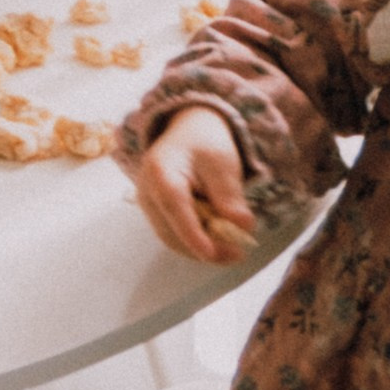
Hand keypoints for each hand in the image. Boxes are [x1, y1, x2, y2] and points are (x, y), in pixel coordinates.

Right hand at [133, 105, 255, 264]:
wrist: (188, 135)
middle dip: (205, 248)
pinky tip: (219, 244)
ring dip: (203, 249)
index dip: (190, 233)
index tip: (210, 254)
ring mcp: (148, 205)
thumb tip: (243, 226)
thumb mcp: (223, 163)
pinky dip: (197, 244)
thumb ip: (230, 195)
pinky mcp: (156, 215)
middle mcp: (146, 191)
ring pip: (172, 239)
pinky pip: (174, 236)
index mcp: (160, 170)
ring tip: (233, 250)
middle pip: (171, 230)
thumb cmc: (205, 145)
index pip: (173, 205)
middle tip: (239, 254)